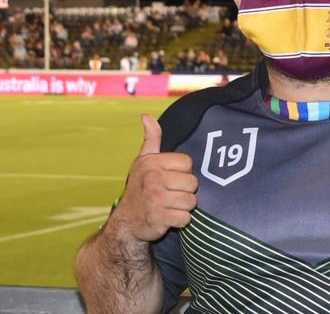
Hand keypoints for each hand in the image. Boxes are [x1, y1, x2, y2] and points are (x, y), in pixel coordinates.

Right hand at [112, 114, 197, 242]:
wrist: (126, 222)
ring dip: (184, 207)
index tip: (171, 178)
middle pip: (193, 183)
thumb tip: (145, 115)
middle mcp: (153, 179)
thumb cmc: (140, 188)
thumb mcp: (143, 161)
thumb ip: (151, 138)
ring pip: (191, 201)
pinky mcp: (159, 219)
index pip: (188, 163)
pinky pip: (186, 218)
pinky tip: (169, 217)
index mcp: (152, 163)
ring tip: (170, 205)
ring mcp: (155, 200)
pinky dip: (181, 221)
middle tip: (171, 194)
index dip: (183, 172)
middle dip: (186, 191)